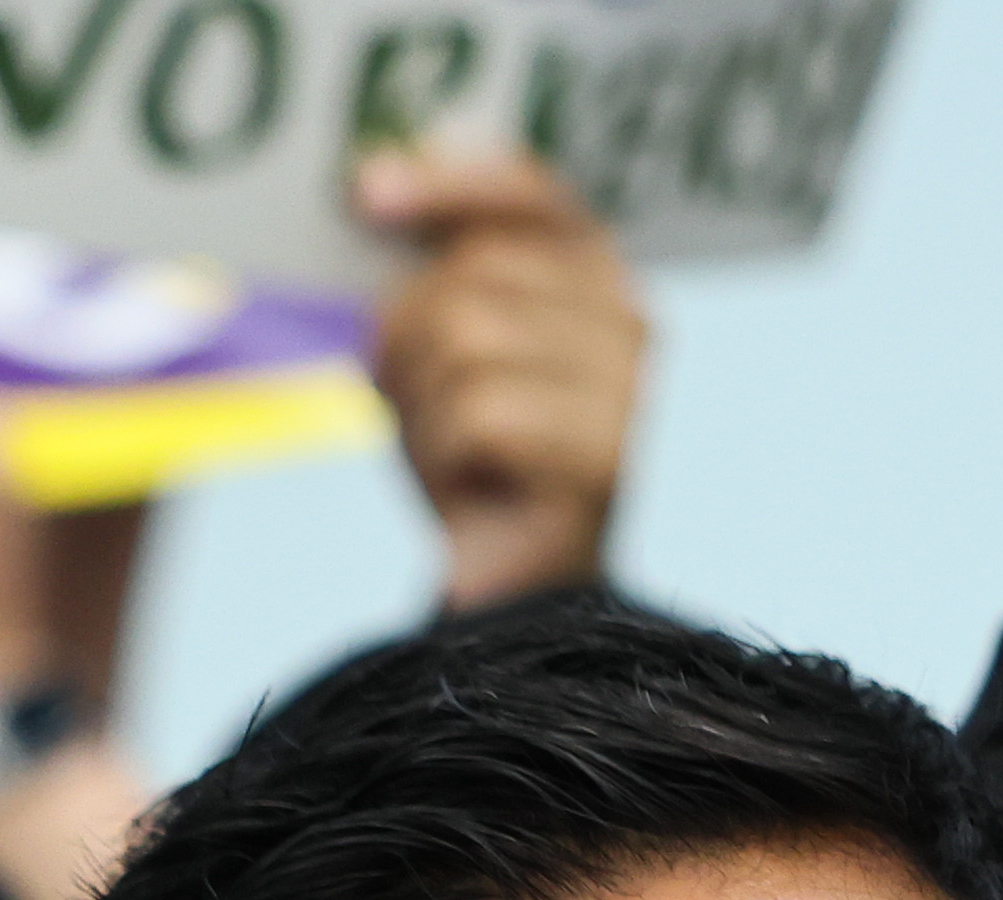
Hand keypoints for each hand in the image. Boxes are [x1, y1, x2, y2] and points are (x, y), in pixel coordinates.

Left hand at [358, 147, 647, 607]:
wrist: (515, 610)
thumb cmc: (479, 476)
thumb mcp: (449, 359)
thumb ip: (435, 276)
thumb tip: (375, 188)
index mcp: (604, 287)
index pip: (533, 197)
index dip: (449, 186)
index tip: (366, 196)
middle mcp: (635, 329)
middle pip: (474, 275)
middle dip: (409, 340)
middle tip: (413, 413)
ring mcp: (632, 396)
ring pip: (466, 339)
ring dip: (422, 407)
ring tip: (448, 461)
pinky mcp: (609, 461)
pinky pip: (479, 413)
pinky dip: (444, 457)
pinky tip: (470, 494)